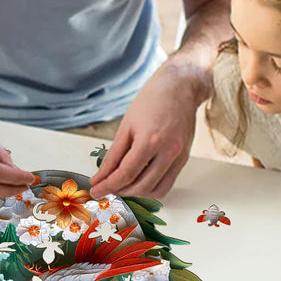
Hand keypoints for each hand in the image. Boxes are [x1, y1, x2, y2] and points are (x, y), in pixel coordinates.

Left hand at [89, 59, 210, 198]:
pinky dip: (151, 188)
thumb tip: (100, 176)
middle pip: (141, 185)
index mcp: (150, 140)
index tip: (96, 190)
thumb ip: (113, 155)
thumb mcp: (126, 126)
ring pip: (156, 190)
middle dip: (120, 190)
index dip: (108, 185)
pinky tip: (138, 181)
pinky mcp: (184, 158)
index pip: (126, 174)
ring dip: (136, 193)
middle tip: (106, 187)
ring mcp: (179, 156)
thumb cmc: (151, 101)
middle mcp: (168, 151)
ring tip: (121, 185)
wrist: (180, 87)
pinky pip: (168, 184)